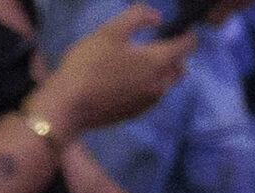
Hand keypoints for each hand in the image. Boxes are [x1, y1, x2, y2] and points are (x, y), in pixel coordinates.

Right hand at [33, 5, 195, 139]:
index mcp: (158, 62)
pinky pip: (150, 96)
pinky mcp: (134, 114)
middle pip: (180, 67)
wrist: (67, 107)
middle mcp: (159, 85)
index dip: (187, 34)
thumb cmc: (88, 65)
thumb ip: (138, 16)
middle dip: (175, 54)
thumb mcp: (110, 30)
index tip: (178, 27)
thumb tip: (157, 17)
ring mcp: (147, 103)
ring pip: (165, 84)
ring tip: (140, 63)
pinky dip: (147, 85)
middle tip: (157, 43)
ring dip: (161, 71)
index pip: (187, 46)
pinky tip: (127, 80)